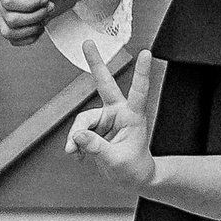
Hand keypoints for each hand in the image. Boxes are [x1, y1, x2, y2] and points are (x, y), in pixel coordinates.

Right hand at [63, 43, 160, 192]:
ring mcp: (106, 118)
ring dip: (76, 138)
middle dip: (95, 63)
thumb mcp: (116, 160)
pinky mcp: (95, 127)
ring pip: (83, 121)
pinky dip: (75, 144)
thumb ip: (96, 148)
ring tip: (74, 153)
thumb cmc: (133, 168)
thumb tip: (77, 135)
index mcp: (134, 115)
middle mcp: (119, 112)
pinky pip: (79, 132)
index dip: (141, 72)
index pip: (139, 91)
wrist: (132, 178)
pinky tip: (78, 155)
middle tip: (87, 42)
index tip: (146, 52)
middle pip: (104, 84)